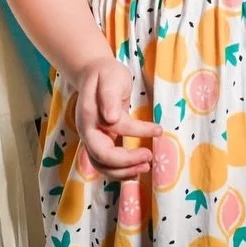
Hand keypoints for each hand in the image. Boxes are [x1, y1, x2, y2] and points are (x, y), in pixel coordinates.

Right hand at [71, 57, 160, 180]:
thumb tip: (111, 118)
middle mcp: (87, 131)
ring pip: (101, 165)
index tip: (158, 129)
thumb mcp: (111, 78)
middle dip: (126, 163)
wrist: (94, 75)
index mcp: (89, 114)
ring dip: (123, 172)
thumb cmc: (106, 75)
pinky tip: (135, 170)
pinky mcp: (99, 143)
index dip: (137, 131)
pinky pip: (105, 164)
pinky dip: (119, 171)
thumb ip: (110, 96)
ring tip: (145, 168)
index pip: (114, 128)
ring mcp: (91, 139)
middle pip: (101, 157)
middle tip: (149, 158)